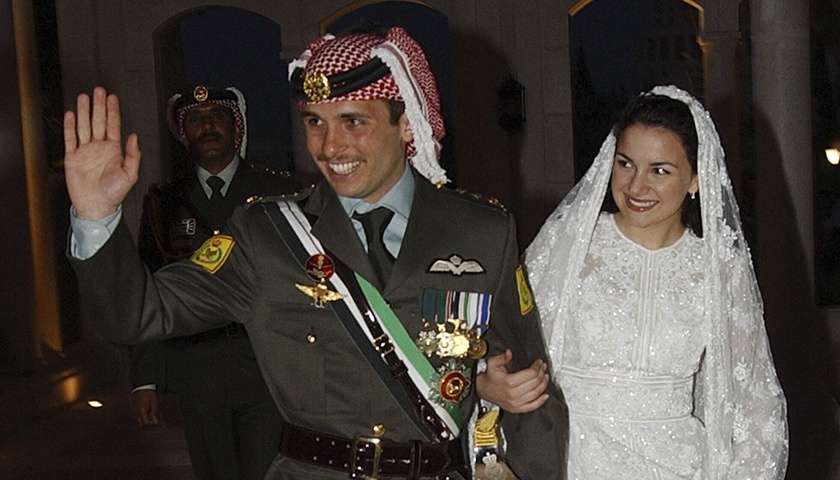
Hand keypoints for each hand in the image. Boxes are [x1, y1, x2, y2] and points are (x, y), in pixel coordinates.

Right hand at [63, 86, 140, 219]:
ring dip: (84, 112)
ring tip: (84, 97)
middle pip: (98, 121)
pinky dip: (70, 126)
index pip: (113, 125)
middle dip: (99, 106)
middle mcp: (99, 147)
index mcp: (114, 150)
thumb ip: (133, 155)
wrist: (97, 207)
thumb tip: (134, 137)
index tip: (113, 98)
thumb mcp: (130, 175)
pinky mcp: (73, 157)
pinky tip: (71, 115)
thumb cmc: (114, 194)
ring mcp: (85, 151)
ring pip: (84, 126)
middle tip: (99, 91)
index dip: (113, 111)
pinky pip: (70, 138)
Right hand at [131, 389, 160, 425]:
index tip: (155, 421)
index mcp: (141, 411)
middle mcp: (136, 412)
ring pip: (138, 419)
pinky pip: (136, 414)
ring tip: (150, 413)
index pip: (144, 423)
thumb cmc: (149, 394)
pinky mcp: (132, 407)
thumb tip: (155, 422)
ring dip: (144, 419)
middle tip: (153, 418)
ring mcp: (133, 409)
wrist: (142, 386)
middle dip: (147, 423)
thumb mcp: (154, 403)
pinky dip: (141, 415)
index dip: (150, 424)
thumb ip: (154, 413)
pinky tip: (146, 410)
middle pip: (140, 423)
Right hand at [476, 349, 548, 413]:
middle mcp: (513, 393)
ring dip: (543, 384)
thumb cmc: (490, 378)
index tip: (539, 362)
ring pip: (536, 393)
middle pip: (535, 382)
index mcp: (509, 381)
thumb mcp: (493, 363)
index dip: (537, 366)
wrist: (483, 390)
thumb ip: (502, 357)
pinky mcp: (517, 408)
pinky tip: (545, 396)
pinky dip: (541, 401)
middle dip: (541, 373)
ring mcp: (516, 402)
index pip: (530, 373)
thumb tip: (509, 353)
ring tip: (545, 377)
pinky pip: (532, 406)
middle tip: (543, 367)